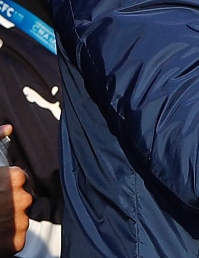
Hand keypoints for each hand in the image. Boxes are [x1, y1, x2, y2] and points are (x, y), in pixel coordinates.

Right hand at [0, 125, 31, 256]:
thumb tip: (9, 127)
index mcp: (15, 178)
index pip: (18, 180)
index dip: (3, 187)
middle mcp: (23, 198)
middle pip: (20, 199)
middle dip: (6, 204)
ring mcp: (20, 221)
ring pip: (18, 219)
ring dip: (6, 221)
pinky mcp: (16, 243)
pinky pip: (15, 240)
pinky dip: (5, 240)